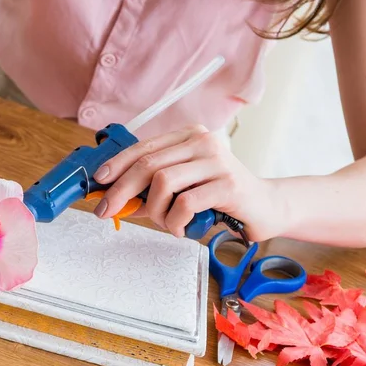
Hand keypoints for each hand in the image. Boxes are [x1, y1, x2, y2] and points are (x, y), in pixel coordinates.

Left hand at [92, 124, 282, 240]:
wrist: (266, 206)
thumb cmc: (220, 197)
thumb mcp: (182, 189)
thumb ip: (153, 190)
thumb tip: (116, 199)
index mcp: (189, 136)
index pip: (143, 148)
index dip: (116, 165)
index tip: (98, 183)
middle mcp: (202, 141)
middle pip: (148, 164)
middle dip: (121, 190)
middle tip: (106, 210)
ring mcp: (217, 160)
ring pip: (163, 182)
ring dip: (155, 211)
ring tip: (165, 223)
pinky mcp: (228, 184)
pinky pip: (185, 203)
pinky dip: (175, 221)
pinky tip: (181, 228)